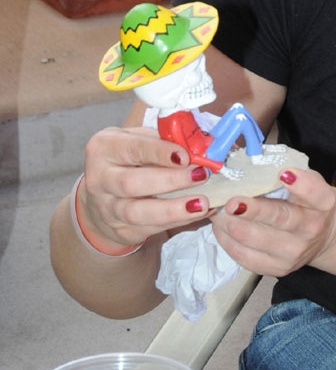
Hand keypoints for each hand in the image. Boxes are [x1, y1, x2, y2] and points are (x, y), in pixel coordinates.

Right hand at [80, 126, 212, 250]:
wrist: (104, 195)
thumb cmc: (130, 159)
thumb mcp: (139, 140)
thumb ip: (165, 139)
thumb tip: (200, 145)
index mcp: (104, 148)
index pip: (133, 149)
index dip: (160, 152)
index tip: (185, 156)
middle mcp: (99, 179)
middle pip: (132, 183)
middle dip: (170, 180)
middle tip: (201, 176)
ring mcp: (107, 208)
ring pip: (137, 213)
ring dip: (173, 209)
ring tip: (202, 204)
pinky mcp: (120, 230)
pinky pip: (150, 228)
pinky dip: (178, 222)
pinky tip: (198, 214)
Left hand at [212, 167, 335, 276]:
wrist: (321, 237)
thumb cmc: (306, 201)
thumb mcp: (308, 181)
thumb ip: (287, 172)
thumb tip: (246, 163)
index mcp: (322, 203)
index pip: (315, 194)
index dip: (301, 184)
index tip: (284, 174)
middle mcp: (310, 230)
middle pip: (279, 218)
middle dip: (251, 210)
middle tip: (230, 202)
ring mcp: (292, 253)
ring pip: (253, 240)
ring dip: (229, 224)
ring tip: (216, 210)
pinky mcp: (276, 269)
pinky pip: (243, 256)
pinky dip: (227, 239)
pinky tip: (220, 226)